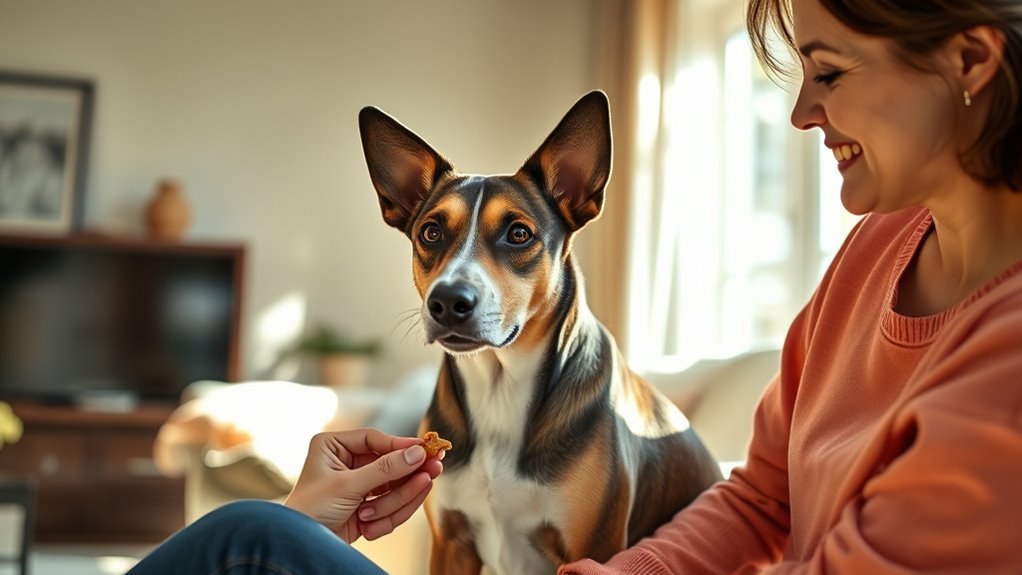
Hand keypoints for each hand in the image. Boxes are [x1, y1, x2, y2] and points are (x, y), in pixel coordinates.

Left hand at [283, 428, 442, 542]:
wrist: (300, 546)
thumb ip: (385, 469)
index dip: (401, 445)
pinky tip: (365, 527)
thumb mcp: (347, 485)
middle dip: (406, 477)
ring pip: (395, 487)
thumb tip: (417, 452)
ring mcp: (360, 485)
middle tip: (434, 471)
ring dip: (388, 505)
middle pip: (392, 463)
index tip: (425, 449)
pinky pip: (392, 507)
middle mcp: (348, 462)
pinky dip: (384, 520)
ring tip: (371, 516)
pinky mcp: (368, 506)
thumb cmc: (310, 511)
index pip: (376, 439)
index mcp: (334, 446)